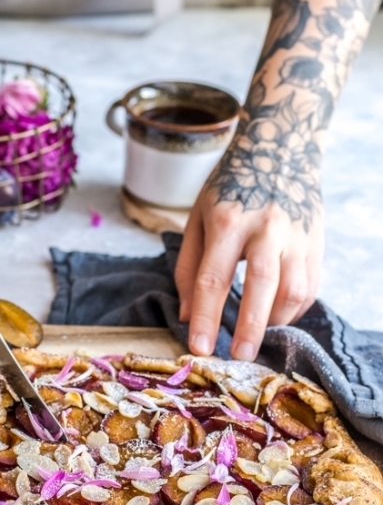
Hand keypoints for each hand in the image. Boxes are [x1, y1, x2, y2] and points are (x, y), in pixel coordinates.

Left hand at [174, 187, 322, 360]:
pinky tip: (276, 318)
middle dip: (250, 326)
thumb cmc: (229, 186)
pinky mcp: (316, 241)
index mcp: (227, 219)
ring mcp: (297, 234)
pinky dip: (294, 309)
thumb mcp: (196, 216)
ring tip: (257, 339)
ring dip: (275, 320)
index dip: (207, 317)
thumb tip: (187, 314)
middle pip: (261, 284)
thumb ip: (188, 266)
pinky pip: (310, 285)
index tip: (200, 348)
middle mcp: (265, 227)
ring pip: (294, 288)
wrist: (280, 147)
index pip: (213, 278)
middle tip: (239, 357)